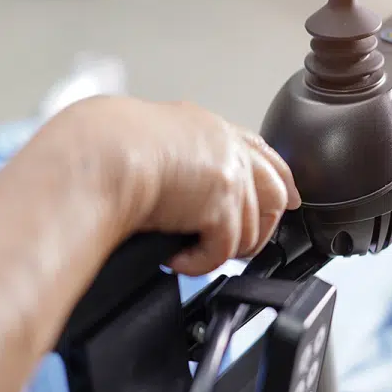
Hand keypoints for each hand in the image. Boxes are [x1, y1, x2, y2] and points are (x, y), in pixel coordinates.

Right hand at [68, 97, 300, 275]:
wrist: (100, 155)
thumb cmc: (107, 147)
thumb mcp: (152, 141)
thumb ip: (179, 159)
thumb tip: (180, 192)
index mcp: (209, 129)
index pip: (262, 153)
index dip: (280, 179)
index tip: (290, 198)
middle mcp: (226, 147)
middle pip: (274, 193)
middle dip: (260, 227)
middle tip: (236, 247)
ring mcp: (229, 174)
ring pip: (252, 229)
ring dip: (223, 249)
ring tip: (195, 254)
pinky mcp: (222, 204)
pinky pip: (223, 251)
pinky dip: (199, 263)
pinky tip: (177, 259)